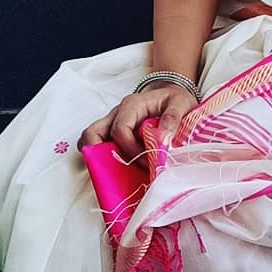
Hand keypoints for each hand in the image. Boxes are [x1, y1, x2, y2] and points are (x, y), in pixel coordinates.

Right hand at [78, 84, 198, 166]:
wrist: (171, 98)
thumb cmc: (174, 99)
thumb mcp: (180, 103)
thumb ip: (172, 119)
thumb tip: (162, 140)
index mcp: (132, 105)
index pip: (120, 130)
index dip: (130, 149)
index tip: (146, 161)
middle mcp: (117, 114)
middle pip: (93, 134)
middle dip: (101, 156)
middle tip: (123, 170)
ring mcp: (112, 125)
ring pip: (92, 141)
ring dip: (100, 159)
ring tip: (119, 174)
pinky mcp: (113, 135)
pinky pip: (101, 148)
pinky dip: (106, 161)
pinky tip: (123, 171)